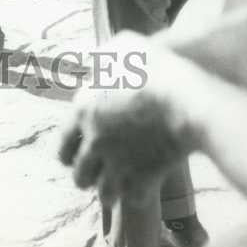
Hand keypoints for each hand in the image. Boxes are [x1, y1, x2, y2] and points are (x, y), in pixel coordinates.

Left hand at [58, 32, 197, 205]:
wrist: (184, 96)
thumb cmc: (152, 66)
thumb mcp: (120, 47)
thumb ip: (101, 57)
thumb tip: (90, 58)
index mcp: (83, 111)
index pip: (62, 145)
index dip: (66, 154)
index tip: (72, 158)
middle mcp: (95, 141)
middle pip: (80, 176)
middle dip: (86, 177)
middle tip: (95, 173)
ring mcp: (120, 163)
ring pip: (105, 194)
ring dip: (109, 191)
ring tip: (115, 186)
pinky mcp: (146, 178)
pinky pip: (134, 199)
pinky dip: (136, 195)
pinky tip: (142, 186)